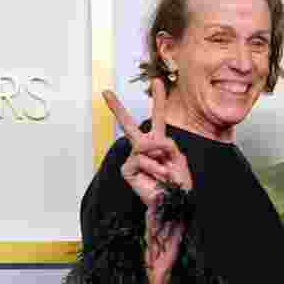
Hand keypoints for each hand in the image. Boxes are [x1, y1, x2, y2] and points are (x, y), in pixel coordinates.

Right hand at [103, 79, 192, 208]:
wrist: (173, 202)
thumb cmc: (178, 182)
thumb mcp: (178, 157)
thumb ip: (165, 143)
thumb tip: (148, 143)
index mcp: (159, 141)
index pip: (158, 117)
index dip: (158, 99)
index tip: (156, 81)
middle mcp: (144, 147)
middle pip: (128, 124)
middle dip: (117, 108)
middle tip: (106, 92)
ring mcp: (134, 157)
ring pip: (144, 145)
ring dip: (160, 160)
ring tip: (167, 174)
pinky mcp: (128, 169)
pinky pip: (141, 160)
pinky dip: (154, 168)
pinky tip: (158, 177)